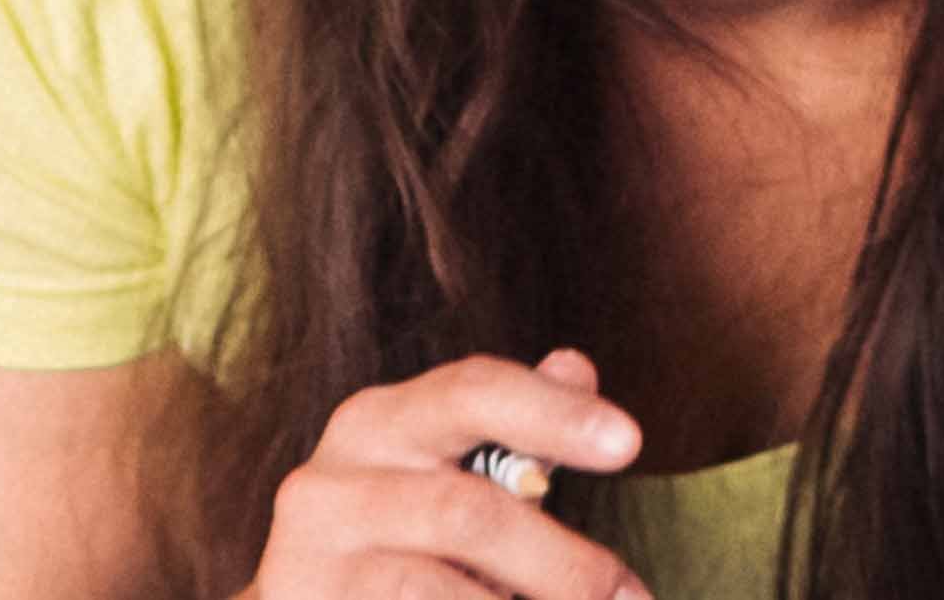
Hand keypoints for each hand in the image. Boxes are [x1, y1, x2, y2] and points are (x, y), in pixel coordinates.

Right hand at [246, 351, 646, 599]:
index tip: (630, 442)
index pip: (470, 393)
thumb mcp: (448, 476)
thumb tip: (576, 366)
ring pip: (439, 592)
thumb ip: (512, 432)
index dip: (552, 414)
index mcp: (378, 423)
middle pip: (468, 513)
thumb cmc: (398, 542)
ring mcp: (314, 561)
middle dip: (566, 566)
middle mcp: (333, 483)